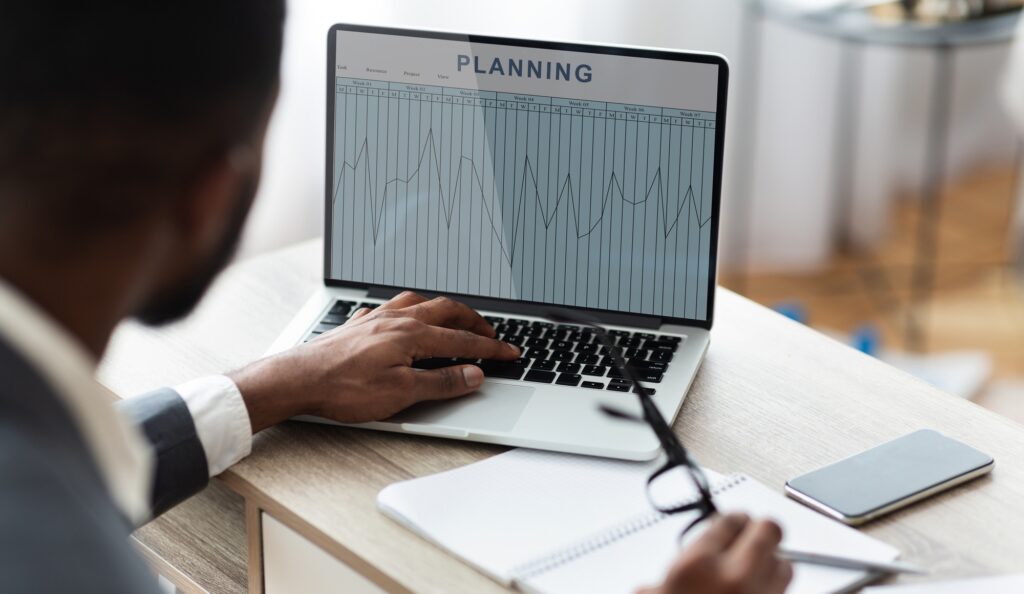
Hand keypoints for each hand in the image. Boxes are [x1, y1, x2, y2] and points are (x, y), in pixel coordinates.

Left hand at [229, 291, 520, 432]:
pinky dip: (411, 309)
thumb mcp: (401, 393)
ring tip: (455, 316)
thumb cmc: (344, 387)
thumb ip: (441, 382)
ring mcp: (378, 318)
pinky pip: (393, 307)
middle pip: (447, 310)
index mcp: (413, 335)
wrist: (299, 379)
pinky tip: (406, 317)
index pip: (463, 339)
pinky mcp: (360, 324)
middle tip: (490, 332)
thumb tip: (473, 374)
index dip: (490, 348)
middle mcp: (398, 319)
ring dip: (444, 308)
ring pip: (420, 302)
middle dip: (473, 320)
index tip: (510, 353)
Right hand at [638, 514, 791, 593]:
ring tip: (755, 563)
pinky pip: (784, 589)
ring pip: (785, 562)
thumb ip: (658, 582)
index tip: (728, 520)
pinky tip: (758, 586)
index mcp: (699, 565)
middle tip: (748, 532)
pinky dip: (773, 585)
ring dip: (771, 560)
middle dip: (758, 528)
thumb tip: (654, 585)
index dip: (730, 517)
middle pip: (768, 529)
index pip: (729, 519)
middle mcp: (735, 577)